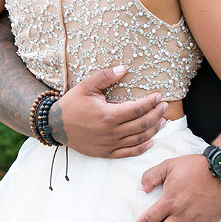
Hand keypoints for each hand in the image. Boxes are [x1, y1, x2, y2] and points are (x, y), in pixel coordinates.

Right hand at [53, 65, 168, 157]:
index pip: (137, 109)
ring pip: (138, 139)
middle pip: (141, 124)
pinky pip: (127, 153)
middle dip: (156, 114)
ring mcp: (109, 145)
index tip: (159, 96)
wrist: (55, 126)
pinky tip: (151, 142)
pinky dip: (141, 148)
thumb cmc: (71, 104)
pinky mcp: (105, 153)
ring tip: (162, 121)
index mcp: (108, 116)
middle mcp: (111, 132)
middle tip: (164, 106)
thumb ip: (105, 76)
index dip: (151, 103)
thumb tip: (123, 68)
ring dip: (153, 130)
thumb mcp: (86, 86)